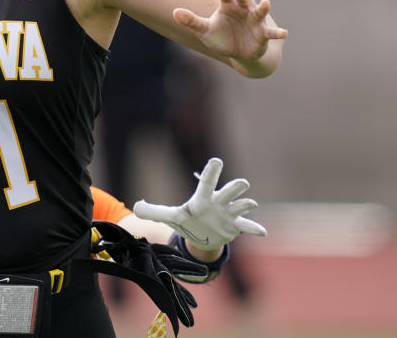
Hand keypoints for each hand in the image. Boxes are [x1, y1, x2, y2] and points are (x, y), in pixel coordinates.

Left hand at [132, 157, 266, 250]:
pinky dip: (254, 228)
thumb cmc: (188, 220)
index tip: (216, 160)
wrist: (202, 236)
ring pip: (241, 206)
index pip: (206, 183)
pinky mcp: (235, 227)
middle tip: (241, 183)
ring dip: (246, 205)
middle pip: (228, 192)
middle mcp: (218, 203)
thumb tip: (135, 208)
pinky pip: (247, 227)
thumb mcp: (170, 216)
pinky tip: (261, 231)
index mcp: (202, 199)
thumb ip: (154, 211)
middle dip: (234, 188)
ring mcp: (229, 215)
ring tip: (250, 204)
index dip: (211, 172)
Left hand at [173, 0, 286, 66]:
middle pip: (243, 0)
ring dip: (263, 8)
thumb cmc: (221, 37)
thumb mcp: (204, 31)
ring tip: (266, 2)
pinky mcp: (263, 34)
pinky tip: (285, 33)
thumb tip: (174, 12)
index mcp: (228, 6)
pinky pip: (271, 33)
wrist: (238, 52)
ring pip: (259, 12)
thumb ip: (191, 21)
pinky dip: (278, 33)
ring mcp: (255, 21)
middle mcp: (243, 10)